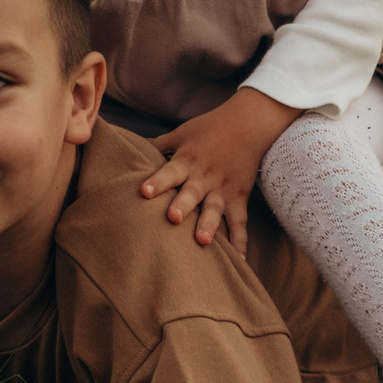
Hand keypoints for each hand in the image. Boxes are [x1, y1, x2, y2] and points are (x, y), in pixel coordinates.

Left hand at [141, 87, 300, 249]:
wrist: (249, 122)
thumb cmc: (210, 127)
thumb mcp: (182, 133)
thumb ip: (159, 144)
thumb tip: (132, 145)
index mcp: (188, 160)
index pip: (170, 172)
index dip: (158, 182)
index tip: (144, 192)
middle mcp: (204, 176)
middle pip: (192, 193)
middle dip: (183, 206)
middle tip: (172, 217)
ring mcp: (223, 189)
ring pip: (215, 209)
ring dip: (209, 225)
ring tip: (202, 241)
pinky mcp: (239, 197)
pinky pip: (240, 221)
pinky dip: (241, 241)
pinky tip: (239, 260)